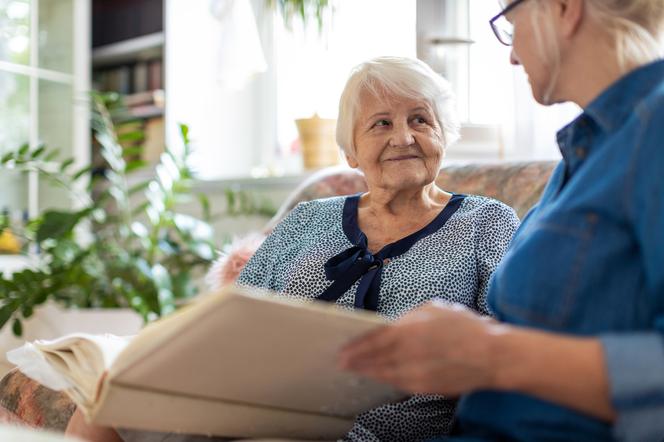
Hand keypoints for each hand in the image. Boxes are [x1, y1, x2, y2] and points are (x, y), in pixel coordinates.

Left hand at [338, 300, 503, 395]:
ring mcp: (416, 373)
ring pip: (384, 374)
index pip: (373, 340)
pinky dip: (386, 379)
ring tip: (356, 370)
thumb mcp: (434, 308)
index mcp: (409, 329)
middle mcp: (408, 353)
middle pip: (374, 359)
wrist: (492, 356)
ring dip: (368, 372)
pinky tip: (380, 377)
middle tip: (341, 362)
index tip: (342, 349)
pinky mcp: (425, 387)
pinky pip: (399, 383)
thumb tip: (393, 324)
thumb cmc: (465, 327)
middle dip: (356, 361)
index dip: (355, 346)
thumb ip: (409, 316)